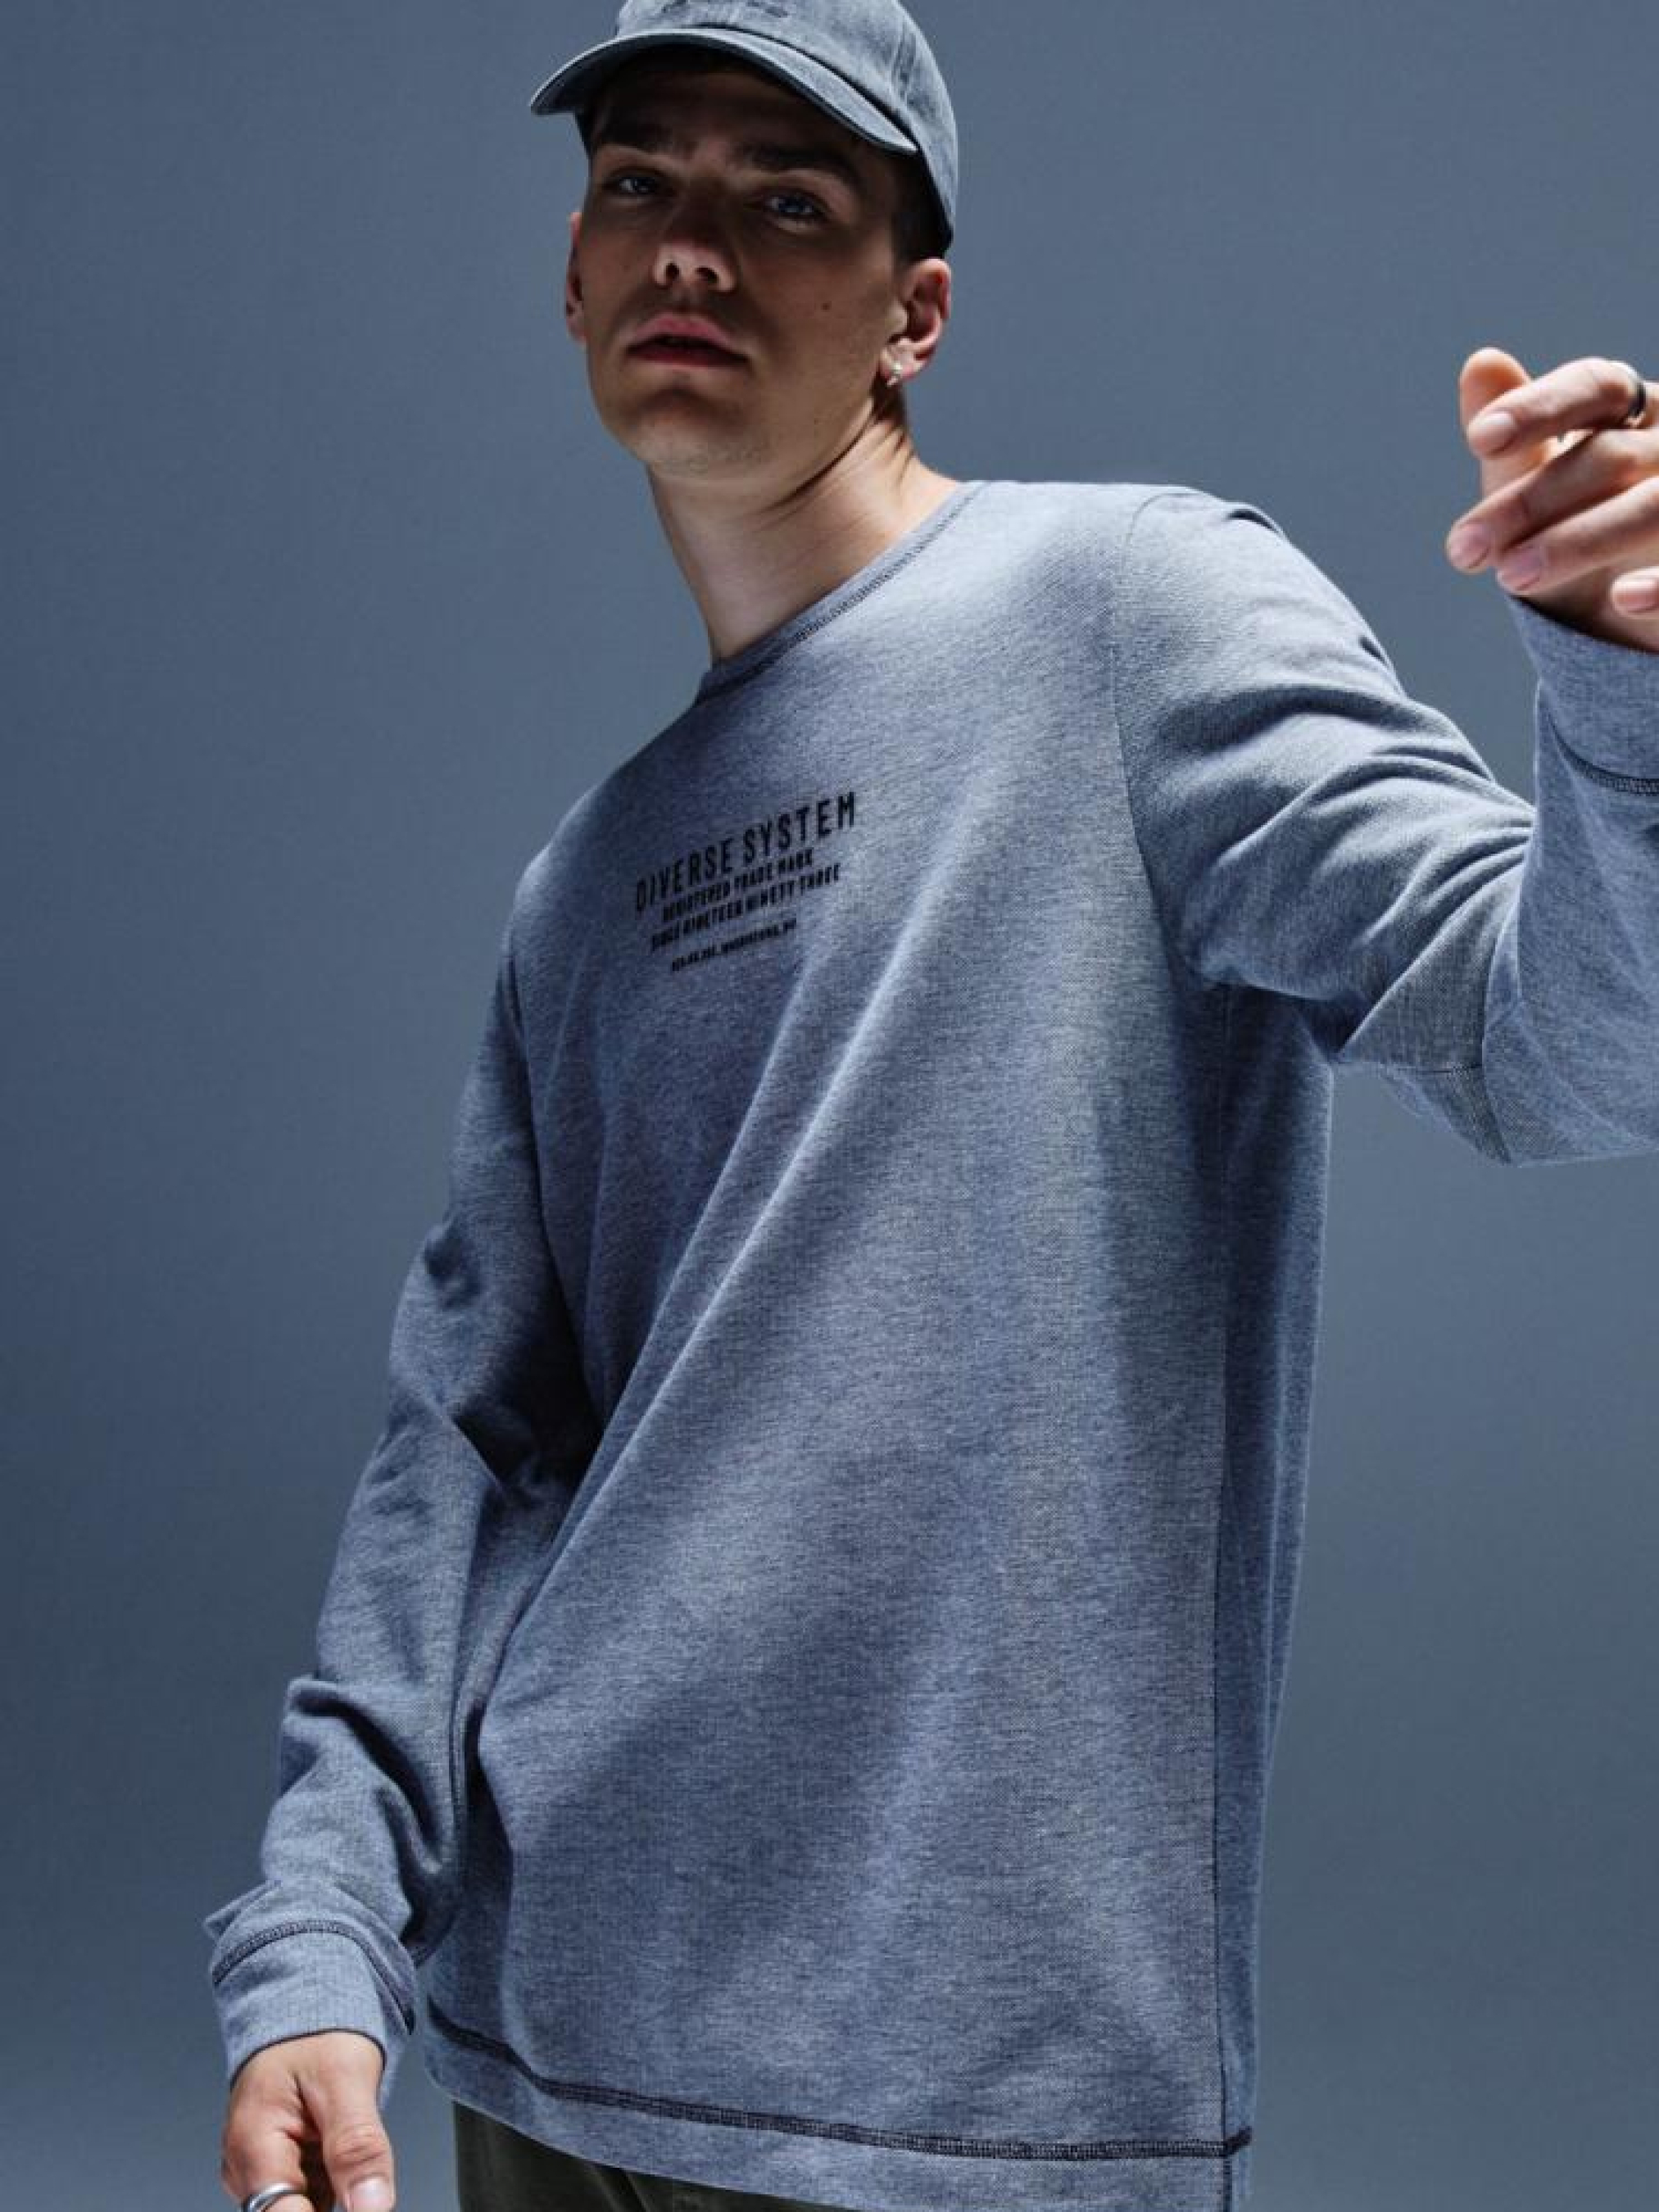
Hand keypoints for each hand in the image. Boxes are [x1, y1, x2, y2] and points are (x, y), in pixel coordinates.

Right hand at [217, 2030, 394, 2211]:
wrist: (305, 2020)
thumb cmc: (317, 2037)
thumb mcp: (346, 2079)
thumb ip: (357, 2146)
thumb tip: (372, 2207)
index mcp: (252, 2145)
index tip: (365, 2202)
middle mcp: (246, 2170)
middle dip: (337, 2195)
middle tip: (357, 2156)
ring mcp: (261, 2174)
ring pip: (308, 2209)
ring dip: (338, 2189)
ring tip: (342, 2135)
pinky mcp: (280, 2175)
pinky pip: (312, 2197)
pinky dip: (335, 2181)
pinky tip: (341, 2151)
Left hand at [1444, 346, 1658, 651]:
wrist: (1621, 613)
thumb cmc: (1577, 527)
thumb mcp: (1537, 488)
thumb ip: (1514, 441)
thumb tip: (1480, 363)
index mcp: (1634, 410)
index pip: (1594, 386)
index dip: (1539, 409)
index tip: (1479, 439)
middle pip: (1608, 458)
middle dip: (1530, 502)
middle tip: (1463, 549)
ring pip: (1651, 507)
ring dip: (1580, 541)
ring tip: (1510, 576)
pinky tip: (1621, 599)